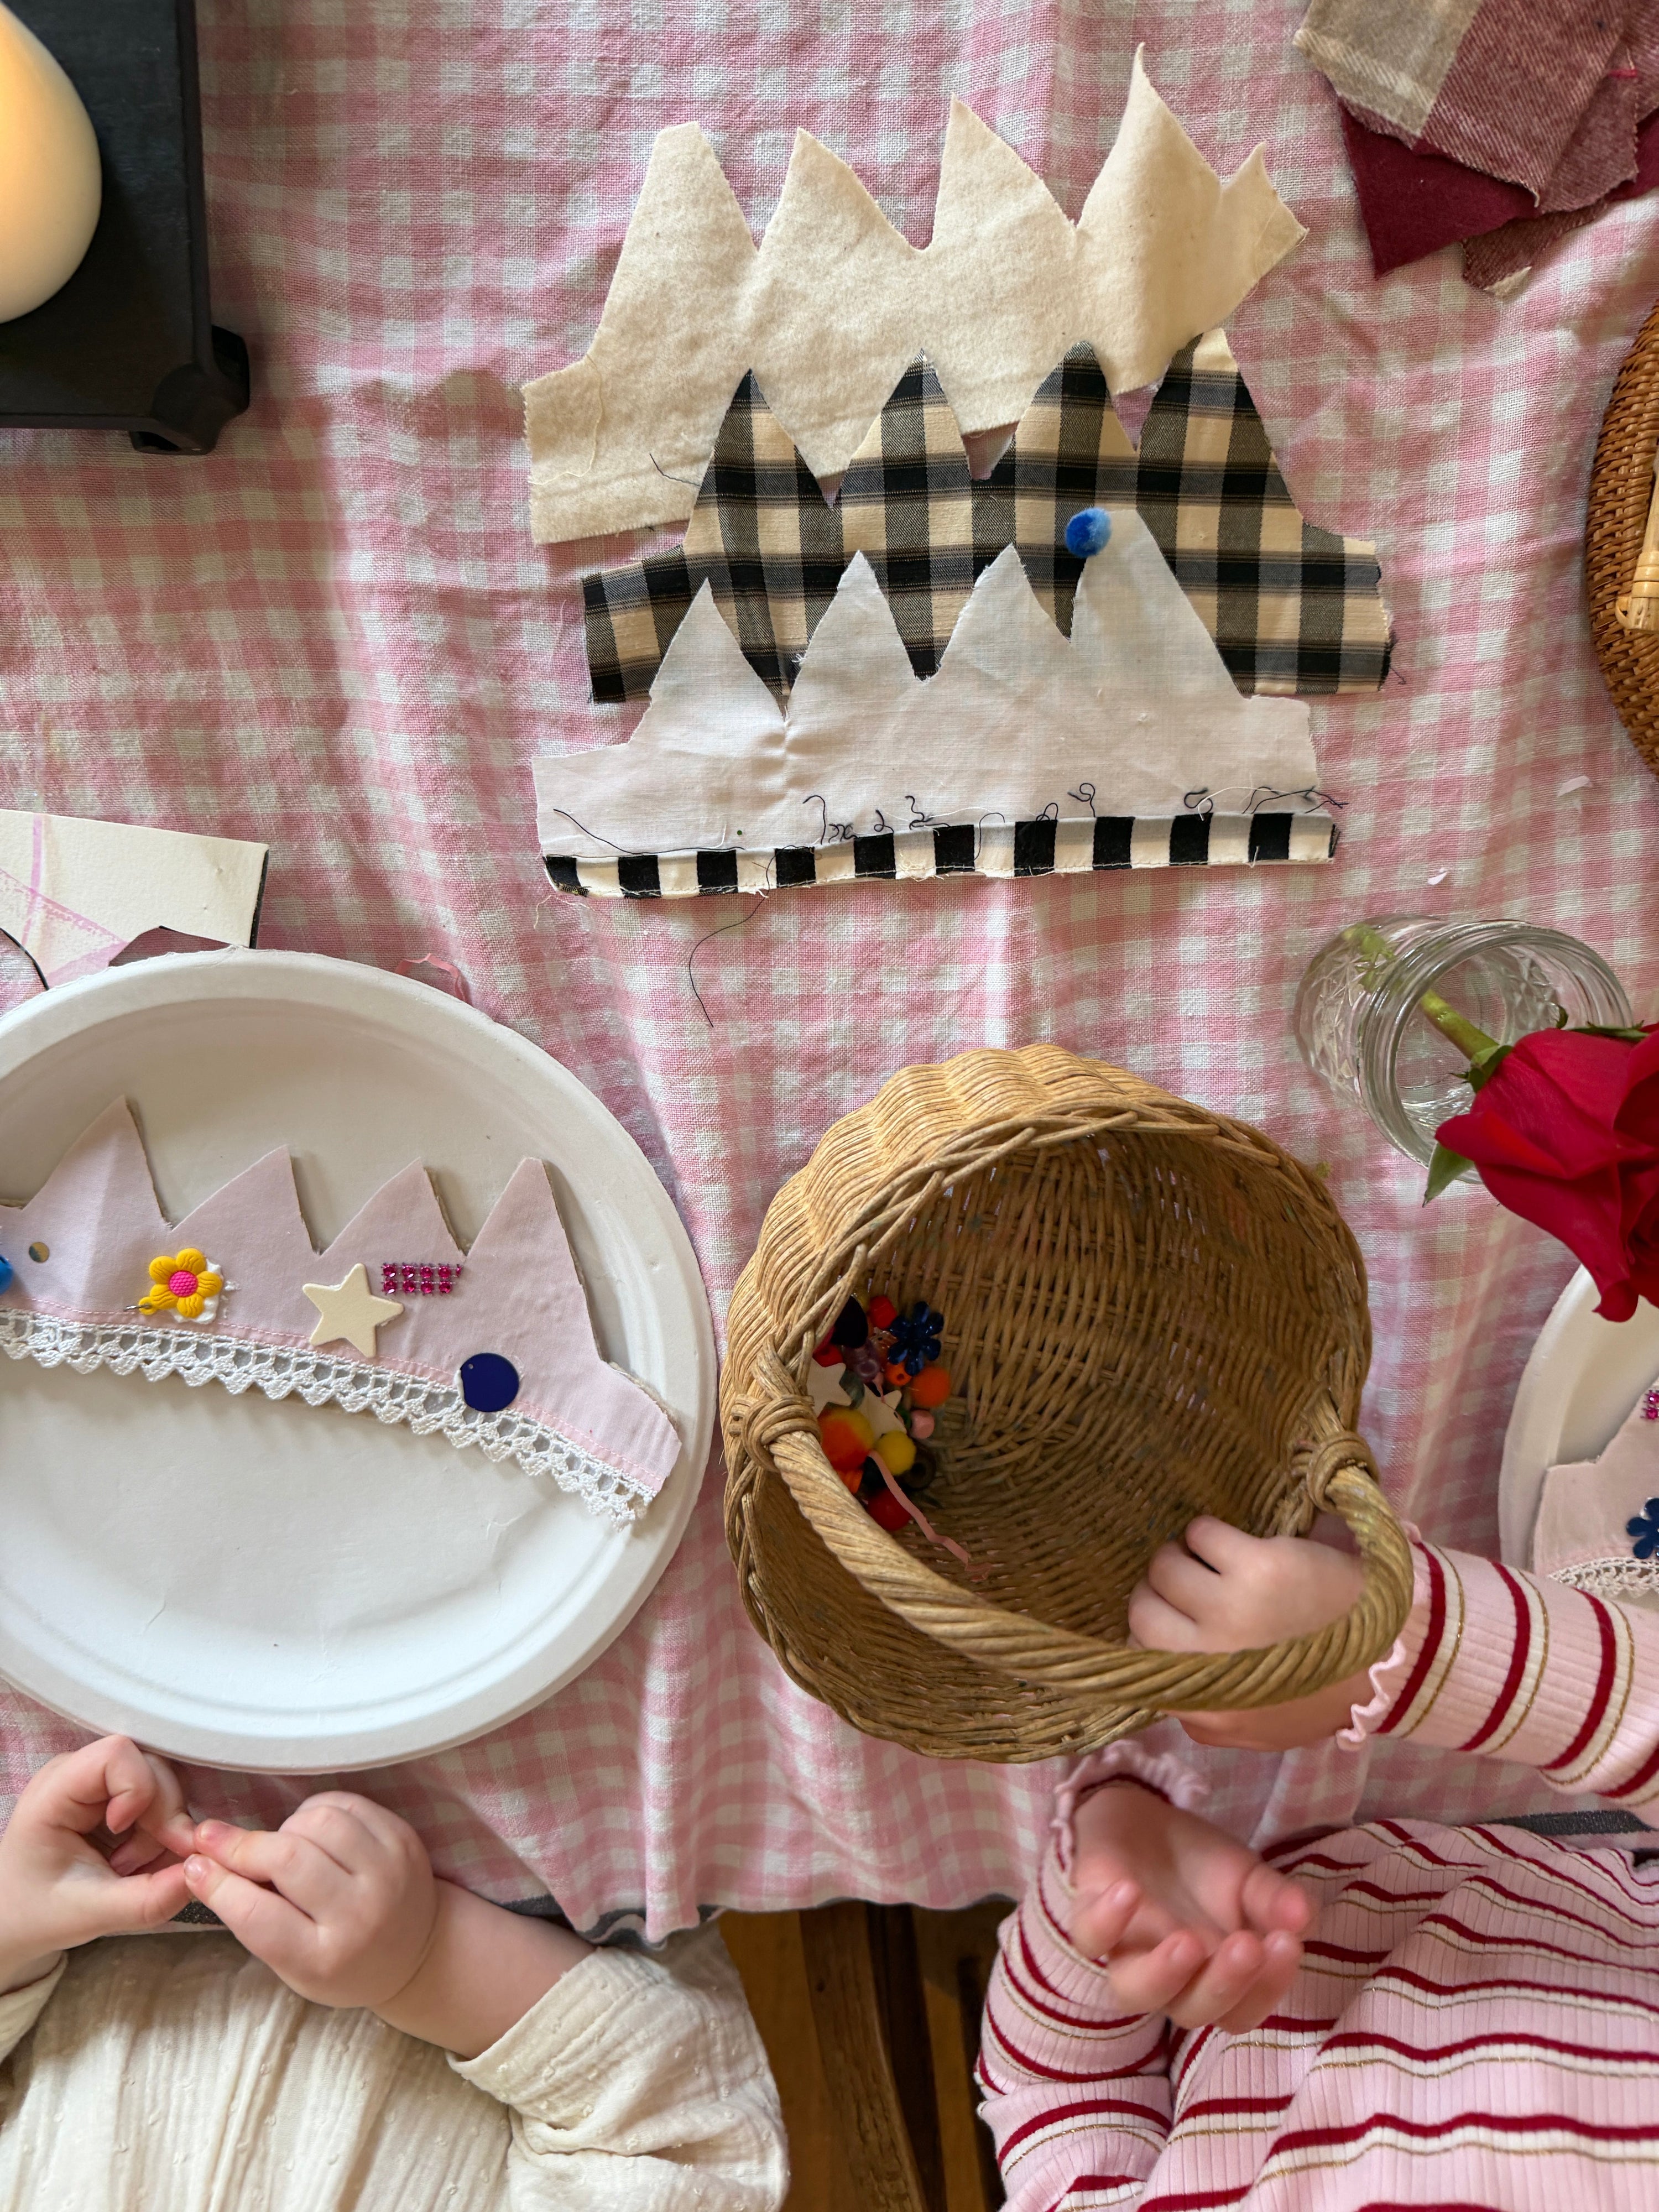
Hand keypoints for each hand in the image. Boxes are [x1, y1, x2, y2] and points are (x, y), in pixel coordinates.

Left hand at [0, 1736, 196, 1991]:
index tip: (125, 1832)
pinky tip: (135, 1864)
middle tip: (144, 1867)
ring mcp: (99, 1782)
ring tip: (129, 1870)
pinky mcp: (114, 1795)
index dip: (138, 1788)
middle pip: (150, 1767)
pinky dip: (159, 1835)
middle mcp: (79, 1774)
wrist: (14, 1919)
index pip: (116, 1754)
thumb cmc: (35, 1912)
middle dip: (162, 1818)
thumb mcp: (88, 1915)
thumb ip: (146, 1901)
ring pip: (163, 1784)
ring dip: (161, 1831)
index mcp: (55, 1791)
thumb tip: (198, 1879)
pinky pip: (159, 1800)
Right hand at [184, 1793, 437, 2011]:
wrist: (416, 1952)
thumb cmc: (340, 1963)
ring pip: (318, 1822)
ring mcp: (388, 1872)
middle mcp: (360, 1915)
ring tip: (277, 1846)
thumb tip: (204, 1864)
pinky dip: (316, 1811)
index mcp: (324, 1958)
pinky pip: (346, 1804)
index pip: (258, 1916)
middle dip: (241, 1845)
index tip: (192, 1865)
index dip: (217, 1885)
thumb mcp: (292, 1965)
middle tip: (212, 1838)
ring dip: (283, 1828)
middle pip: (288, 1860)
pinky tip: (308, 1830)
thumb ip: (254, 1920)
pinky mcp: (402, 1840)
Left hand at [1070, 1780, 1311, 2030]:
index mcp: (1213, 1976)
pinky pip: (1088, 1935)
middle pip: (1191, 2011)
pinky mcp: (1089, 1912)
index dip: (1266, 1988)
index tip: (1288, 1944)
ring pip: (1133, 1992)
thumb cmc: (1200, 1865)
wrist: (1142, 1817)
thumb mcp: (1247, 1878)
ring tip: (1188, 1942)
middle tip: (1248, 1944)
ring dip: (1163, 1974)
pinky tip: (1129, 1891)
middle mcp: (1169, 1976)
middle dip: (1224, 1984)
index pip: (1241, 2010)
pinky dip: (1107, 1921)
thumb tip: (1305, 1918)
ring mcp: (1126, 1948)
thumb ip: (1275, 1900)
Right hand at [1128, 1517, 1373, 1750]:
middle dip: (1157, 1593)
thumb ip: (1204, 1716)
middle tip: (1184, 1584)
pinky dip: (1207, 1532)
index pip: (1139, 1663)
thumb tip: (1159, 1681)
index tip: (1171, 1619)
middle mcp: (1207, 1662)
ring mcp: (1229, 1613)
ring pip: (1164, 1567)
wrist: (1394, 1657)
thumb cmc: (1321, 1691)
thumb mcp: (1256, 1728)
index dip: (1152, 1636)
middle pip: (1141, 1611)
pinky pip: (1201, 1533)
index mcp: (1205, 1709)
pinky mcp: (1256, 1568)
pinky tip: (1228, 1541)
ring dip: (1181, 1557)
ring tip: (1208, 1558)